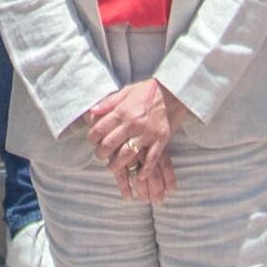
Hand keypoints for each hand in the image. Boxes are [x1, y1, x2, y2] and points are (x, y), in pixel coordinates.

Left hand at [77, 79, 181, 203]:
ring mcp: (147, 133)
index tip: (93, 141)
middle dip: (101, 154)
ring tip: (114, 167)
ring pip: (127, 155)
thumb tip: (92, 112)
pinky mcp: (161, 140)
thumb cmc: (148, 91)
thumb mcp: (126, 91)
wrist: (174, 92)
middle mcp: (133, 124)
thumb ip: (109, 103)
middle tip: (101, 156)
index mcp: (122, 111)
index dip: (92, 138)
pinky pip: (151, 159)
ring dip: (118, 165)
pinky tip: (140, 175)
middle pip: (110, 145)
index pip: (100, 129)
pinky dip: (145, 170)